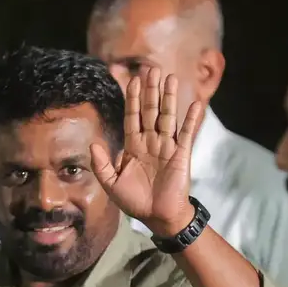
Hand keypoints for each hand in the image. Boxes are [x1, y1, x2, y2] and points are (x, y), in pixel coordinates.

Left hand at [91, 67, 205, 236]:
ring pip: (167, 117)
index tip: (132, 80)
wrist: (158, 217)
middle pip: (150, 111)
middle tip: (151, 69)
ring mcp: (167, 147)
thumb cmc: (135, 202)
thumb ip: (101, 164)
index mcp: (133, 147)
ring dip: (169, 98)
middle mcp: (150, 142)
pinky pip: (187, 134)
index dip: (133, 99)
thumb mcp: (112, 184)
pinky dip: (191, 119)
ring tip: (171, 78)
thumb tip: (93, 143)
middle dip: (151, 91)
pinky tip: (194, 104)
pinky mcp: (181, 155)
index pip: (133, 117)